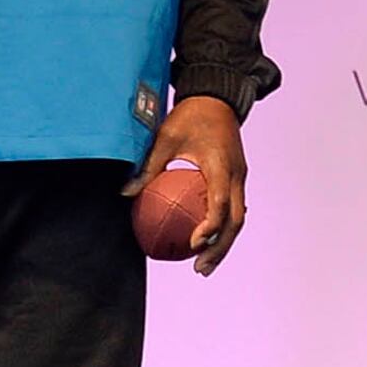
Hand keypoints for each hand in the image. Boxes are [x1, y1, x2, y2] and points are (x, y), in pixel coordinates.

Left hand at [130, 95, 249, 274]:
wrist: (218, 97)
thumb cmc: (191, 116)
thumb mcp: (166, 137)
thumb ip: (149, 166)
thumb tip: (125, 193)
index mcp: (222, 165)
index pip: (220, 202)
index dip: (209, 226)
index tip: (192, 243)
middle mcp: (237, 174)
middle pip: (236, 219)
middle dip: (220, 247)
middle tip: (199, 268)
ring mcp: (240, 176)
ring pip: (238, 217)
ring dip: (223, 243)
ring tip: (203, 264)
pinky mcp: (237, 177)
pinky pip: (233, 208)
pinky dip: (222, 228)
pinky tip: (203, 241)